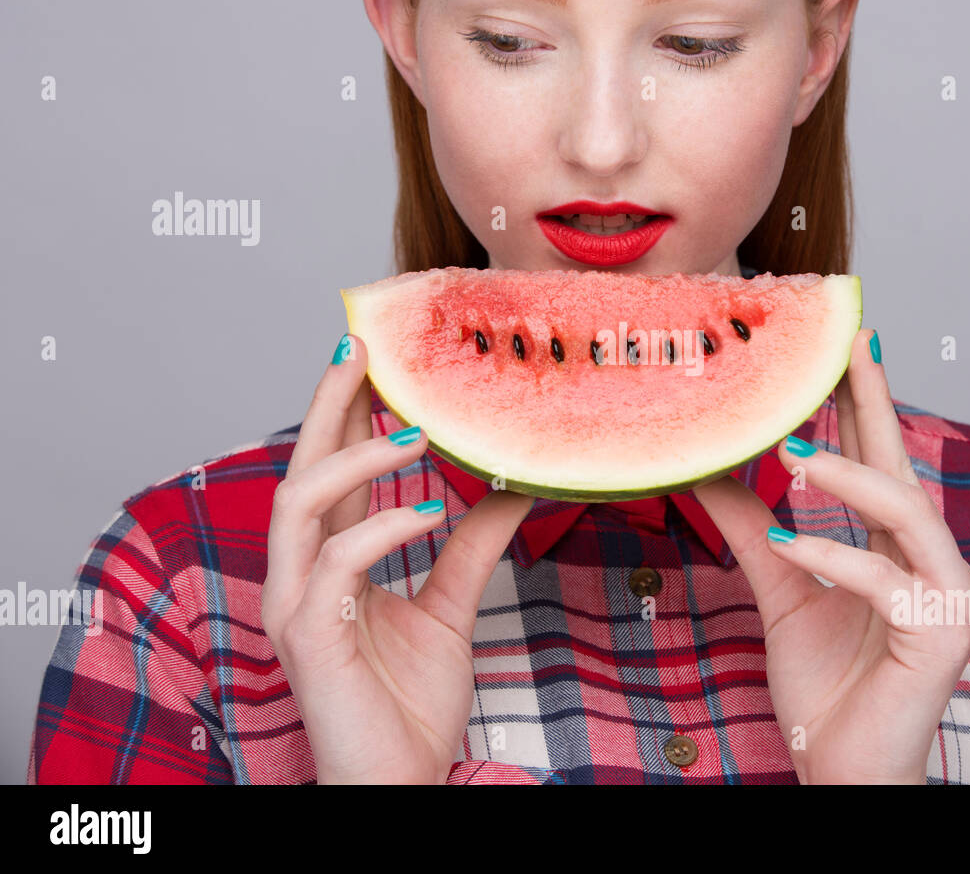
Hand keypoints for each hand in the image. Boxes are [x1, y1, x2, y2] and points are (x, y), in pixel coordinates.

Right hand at [262, 333, 534, 783]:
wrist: (401, 782)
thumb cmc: (408, 703)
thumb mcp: (450, 607)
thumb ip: (470, 547)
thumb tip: (513, 488)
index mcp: (332, 562)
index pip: (331, 470)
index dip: (346, 412)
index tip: (375, 356)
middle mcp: (303, 574)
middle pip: (301, 467)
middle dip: (328, 402)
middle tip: (363, 346)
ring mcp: (298, 604)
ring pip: (301, 503)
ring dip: (356, 456)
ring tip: (415, 428)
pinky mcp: (309, 638)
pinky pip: (339, 563)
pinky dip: (385, 528)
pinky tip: (431, 510)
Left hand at [691, 328, 969, 783]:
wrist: (840, 769)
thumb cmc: (826, 688)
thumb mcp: (782, 592)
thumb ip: (754, 532)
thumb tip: (710, 470)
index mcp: (902, 549)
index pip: (880, 461)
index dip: (861, 403)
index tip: (841, 344)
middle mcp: (935, 562)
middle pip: (903, 465)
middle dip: (875, 399)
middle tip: (849, 339)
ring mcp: (949, 597)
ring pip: (904, 512)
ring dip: (848, 476)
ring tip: (791, 450)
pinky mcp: (942, 634)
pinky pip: (883, 580)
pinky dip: (831, 558)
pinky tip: (787, 542)